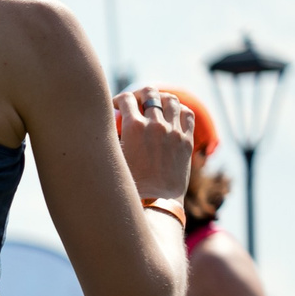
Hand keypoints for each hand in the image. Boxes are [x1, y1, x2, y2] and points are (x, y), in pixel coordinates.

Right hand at [115, 87, 196, 203]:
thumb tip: (107, 125)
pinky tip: (172, 115)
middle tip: (136, 101)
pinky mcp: (186, 140)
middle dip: (140, 93)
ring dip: (161, 98)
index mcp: (134, 128)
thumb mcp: (113, 158)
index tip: (116, 106)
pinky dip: (179, 110)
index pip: (126, 99)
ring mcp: (174, 132)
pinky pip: (187, 114)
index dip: (118, 99)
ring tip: (155, 106)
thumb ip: (111, 137)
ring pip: (171, 99)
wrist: (154, 203)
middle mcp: (156, 125)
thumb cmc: (127, 185)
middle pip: (150, 92)